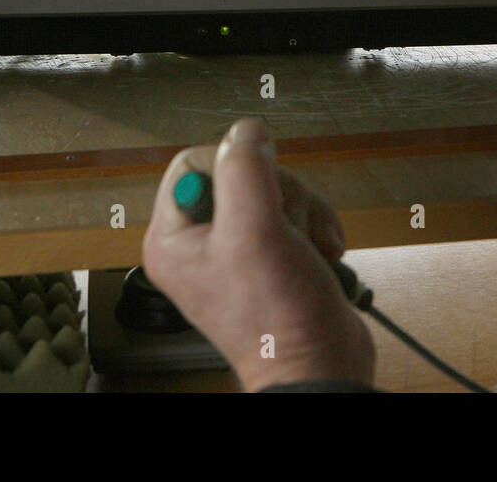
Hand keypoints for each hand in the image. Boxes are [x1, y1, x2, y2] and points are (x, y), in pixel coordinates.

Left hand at [142, 118, 375, 390]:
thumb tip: (246, 132)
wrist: (321, 365)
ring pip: (274, 191)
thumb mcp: (256, 231)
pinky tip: (323, 250)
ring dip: (305, 211)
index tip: (260, 196)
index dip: (236, 168)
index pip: (195, 162)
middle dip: (281, 194)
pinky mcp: (271, 257)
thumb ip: (246, 171)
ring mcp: (237, 250)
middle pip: (242, 173)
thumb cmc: (278, 319)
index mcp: (173, 238)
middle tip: (288, 227)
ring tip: (310, 244)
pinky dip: (316, 226)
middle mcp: (200, 242)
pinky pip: (294, 214)